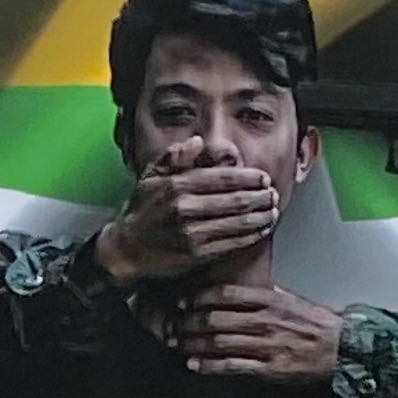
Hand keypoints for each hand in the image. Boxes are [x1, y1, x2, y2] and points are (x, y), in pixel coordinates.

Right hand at [96, 155, 281, 284]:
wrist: (124, 252)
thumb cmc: (140, 214)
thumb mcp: (150, 177)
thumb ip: (174, 156)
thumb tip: (198, 142)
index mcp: (178, 186)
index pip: (224, 178)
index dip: (249, 178)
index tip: (263, 178)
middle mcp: (186, 209)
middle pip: (235, 200)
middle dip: (260, 197)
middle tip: (273, 194)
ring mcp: (191, 234)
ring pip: (237, 222)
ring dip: (260, 216)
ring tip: (272, 211)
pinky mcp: (195, 255)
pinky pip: (231, 243)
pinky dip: (249, 236)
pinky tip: (260, 230)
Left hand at [169, 284, 341, 387]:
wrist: (342, 348)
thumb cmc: (316, 326)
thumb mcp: (291, 302)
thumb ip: (264, 298)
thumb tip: (239, 295)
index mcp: (269, 299)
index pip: (226, 294)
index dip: (200, 299)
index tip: (185, 303)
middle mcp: (264, 319)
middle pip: (215, 318)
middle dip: (189, 323)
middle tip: (174, 327)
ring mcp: (265, 344)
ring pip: (219, 341)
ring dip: (194, 344)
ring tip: (179, 346)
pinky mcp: (267, 368)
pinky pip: (231, 365)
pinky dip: (209, 365)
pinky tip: (194, 364)